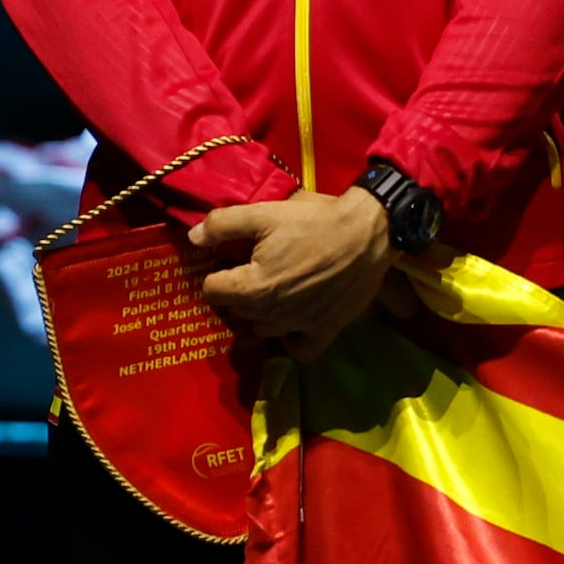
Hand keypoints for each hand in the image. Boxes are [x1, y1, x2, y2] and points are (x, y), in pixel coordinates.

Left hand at [190, 187, 399, 351]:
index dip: (216, 272)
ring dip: (260, 313)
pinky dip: (290, 340)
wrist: (369, 233)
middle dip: (237, 291)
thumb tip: (194, 239)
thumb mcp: (265, 213)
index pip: (213, 290)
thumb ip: (223, 225)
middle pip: (237, 310)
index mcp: (252, 286)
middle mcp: (271, 314)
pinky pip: (297, 350)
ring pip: (263, 329)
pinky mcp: (325, 332)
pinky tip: (292, 321)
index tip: (228, 259)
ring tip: (272, 290)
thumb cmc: (315, 220)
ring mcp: (299, 326)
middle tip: (251, 269)